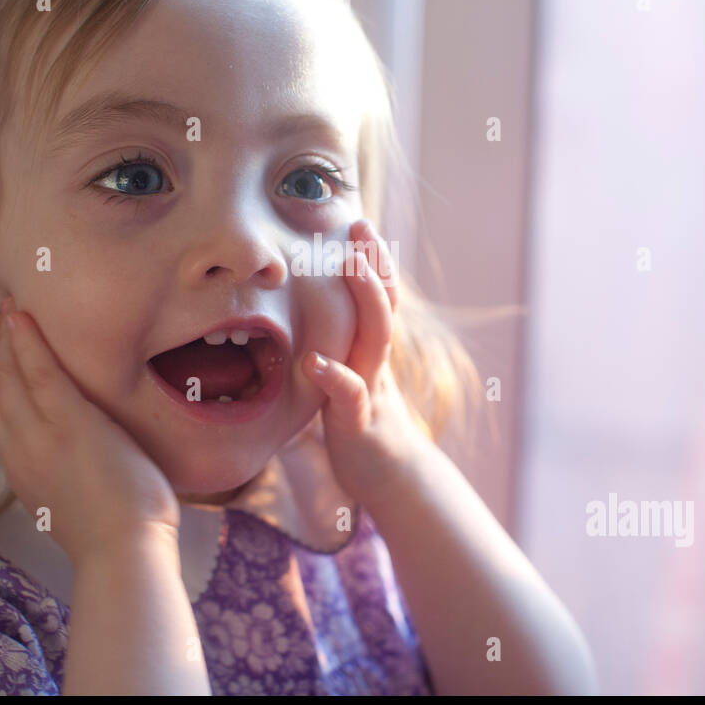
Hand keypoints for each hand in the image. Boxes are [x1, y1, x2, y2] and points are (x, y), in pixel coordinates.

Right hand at [0, 299, 180, 565]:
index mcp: (21, 473)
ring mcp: (40, 438)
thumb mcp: (70, 503)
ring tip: (12, 308)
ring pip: (6, 376)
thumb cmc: (117, 535)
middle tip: (2, 317)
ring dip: (5, 337)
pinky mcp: (70, 424)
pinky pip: (39, 372)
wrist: (125, 554)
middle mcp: (19, 453)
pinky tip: (25, 319)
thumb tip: (71, 457)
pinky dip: (27, 342)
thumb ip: (60, 475)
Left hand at [299, 220, 434, 504]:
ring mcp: (371, 391)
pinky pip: (349, 397)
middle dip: (373, 264)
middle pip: (382, 306)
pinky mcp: (359, 424)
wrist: (389, 479)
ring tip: (351, 267)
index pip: (379, 298)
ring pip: (375, 340)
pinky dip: (335, 378)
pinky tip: (315, 362)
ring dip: (365, 300)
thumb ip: (343, 346)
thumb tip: (320, 314)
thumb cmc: (363, 424)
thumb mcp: (353, 377)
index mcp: (372, 352)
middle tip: (361, 227)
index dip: (373, 261)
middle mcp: (376, 364)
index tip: (360, 224)